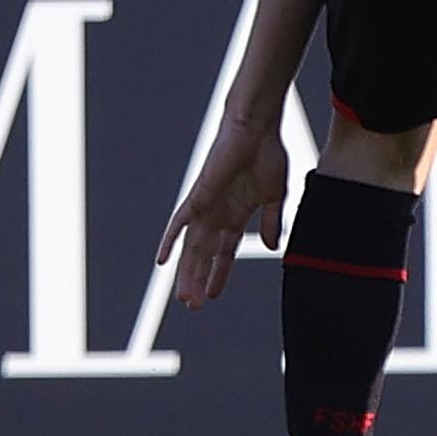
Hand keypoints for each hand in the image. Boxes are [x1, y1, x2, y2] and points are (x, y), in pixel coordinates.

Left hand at [155, 111, 290, 309]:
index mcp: (237, 215)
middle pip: (203, 256)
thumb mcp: (274, 196)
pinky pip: (178, 223)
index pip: (225, 253)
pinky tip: (162, 260)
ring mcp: (205, 207)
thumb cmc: (267, 155)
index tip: (213, 295)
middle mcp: (217, 215)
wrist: (255, 130)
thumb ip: (271, 222)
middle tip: (193, 306)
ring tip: (185, 298)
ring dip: (187, 273)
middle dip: (198, 280)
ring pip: (191, 248)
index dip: (219, 274)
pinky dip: (169, 241)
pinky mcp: (198, 197)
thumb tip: (271, 247)